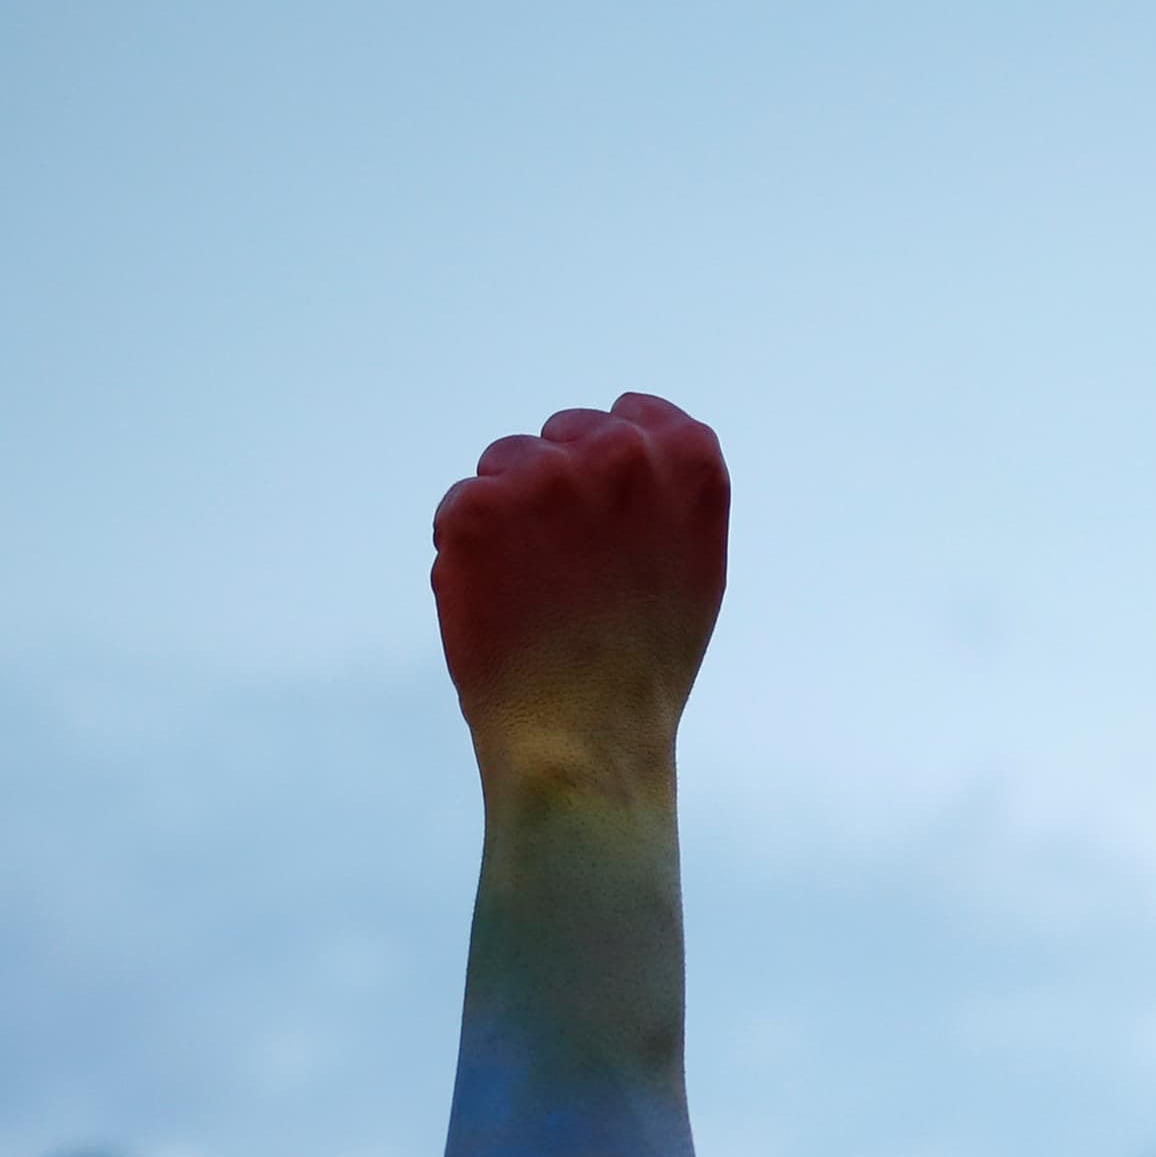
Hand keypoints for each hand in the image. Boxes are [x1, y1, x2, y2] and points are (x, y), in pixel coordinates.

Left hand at [433, 393, 728, 768]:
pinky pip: (461, 507)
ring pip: (505, 463)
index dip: (612, 465)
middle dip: (556, 487)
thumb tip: (636, 448)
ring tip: (536, 593)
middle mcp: (621, 454)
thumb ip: (669, 494)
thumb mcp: (694, 567)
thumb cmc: (644, 669)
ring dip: (509, 514)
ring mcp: (546, 476)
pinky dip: (468, 553)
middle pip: (564, 433)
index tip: (609, 520)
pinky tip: (501, 606)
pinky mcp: (476, 507)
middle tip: (570, 572)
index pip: (636, 414)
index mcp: (689, 461)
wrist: (585, 741)